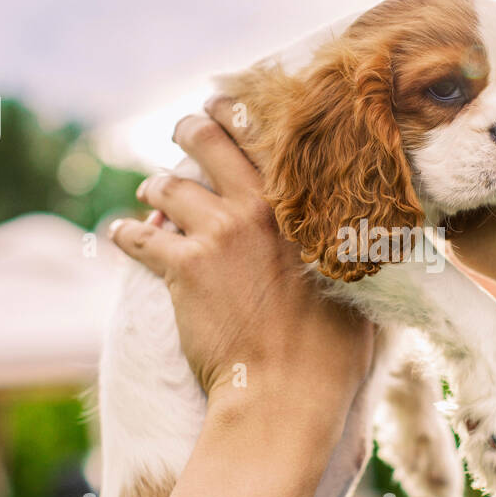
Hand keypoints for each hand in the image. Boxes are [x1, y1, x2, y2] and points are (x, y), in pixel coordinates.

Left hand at [108, 98, 374, 440]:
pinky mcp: (181, 267)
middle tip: (184, 129)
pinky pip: (139, 236)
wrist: (285, 391)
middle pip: (209, 141)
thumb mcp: (359, 287)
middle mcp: (258, 208)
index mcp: (304, 207)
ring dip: (157, 187)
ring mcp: (217, 233)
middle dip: (191, 129)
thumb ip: (350, 252)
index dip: (241, 113)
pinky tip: (120, 235)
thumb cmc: (331, 352)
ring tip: (152, 191)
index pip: (268, 137)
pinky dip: (126, 234)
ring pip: (168, 186)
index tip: (228, 105)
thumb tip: (375, 244)